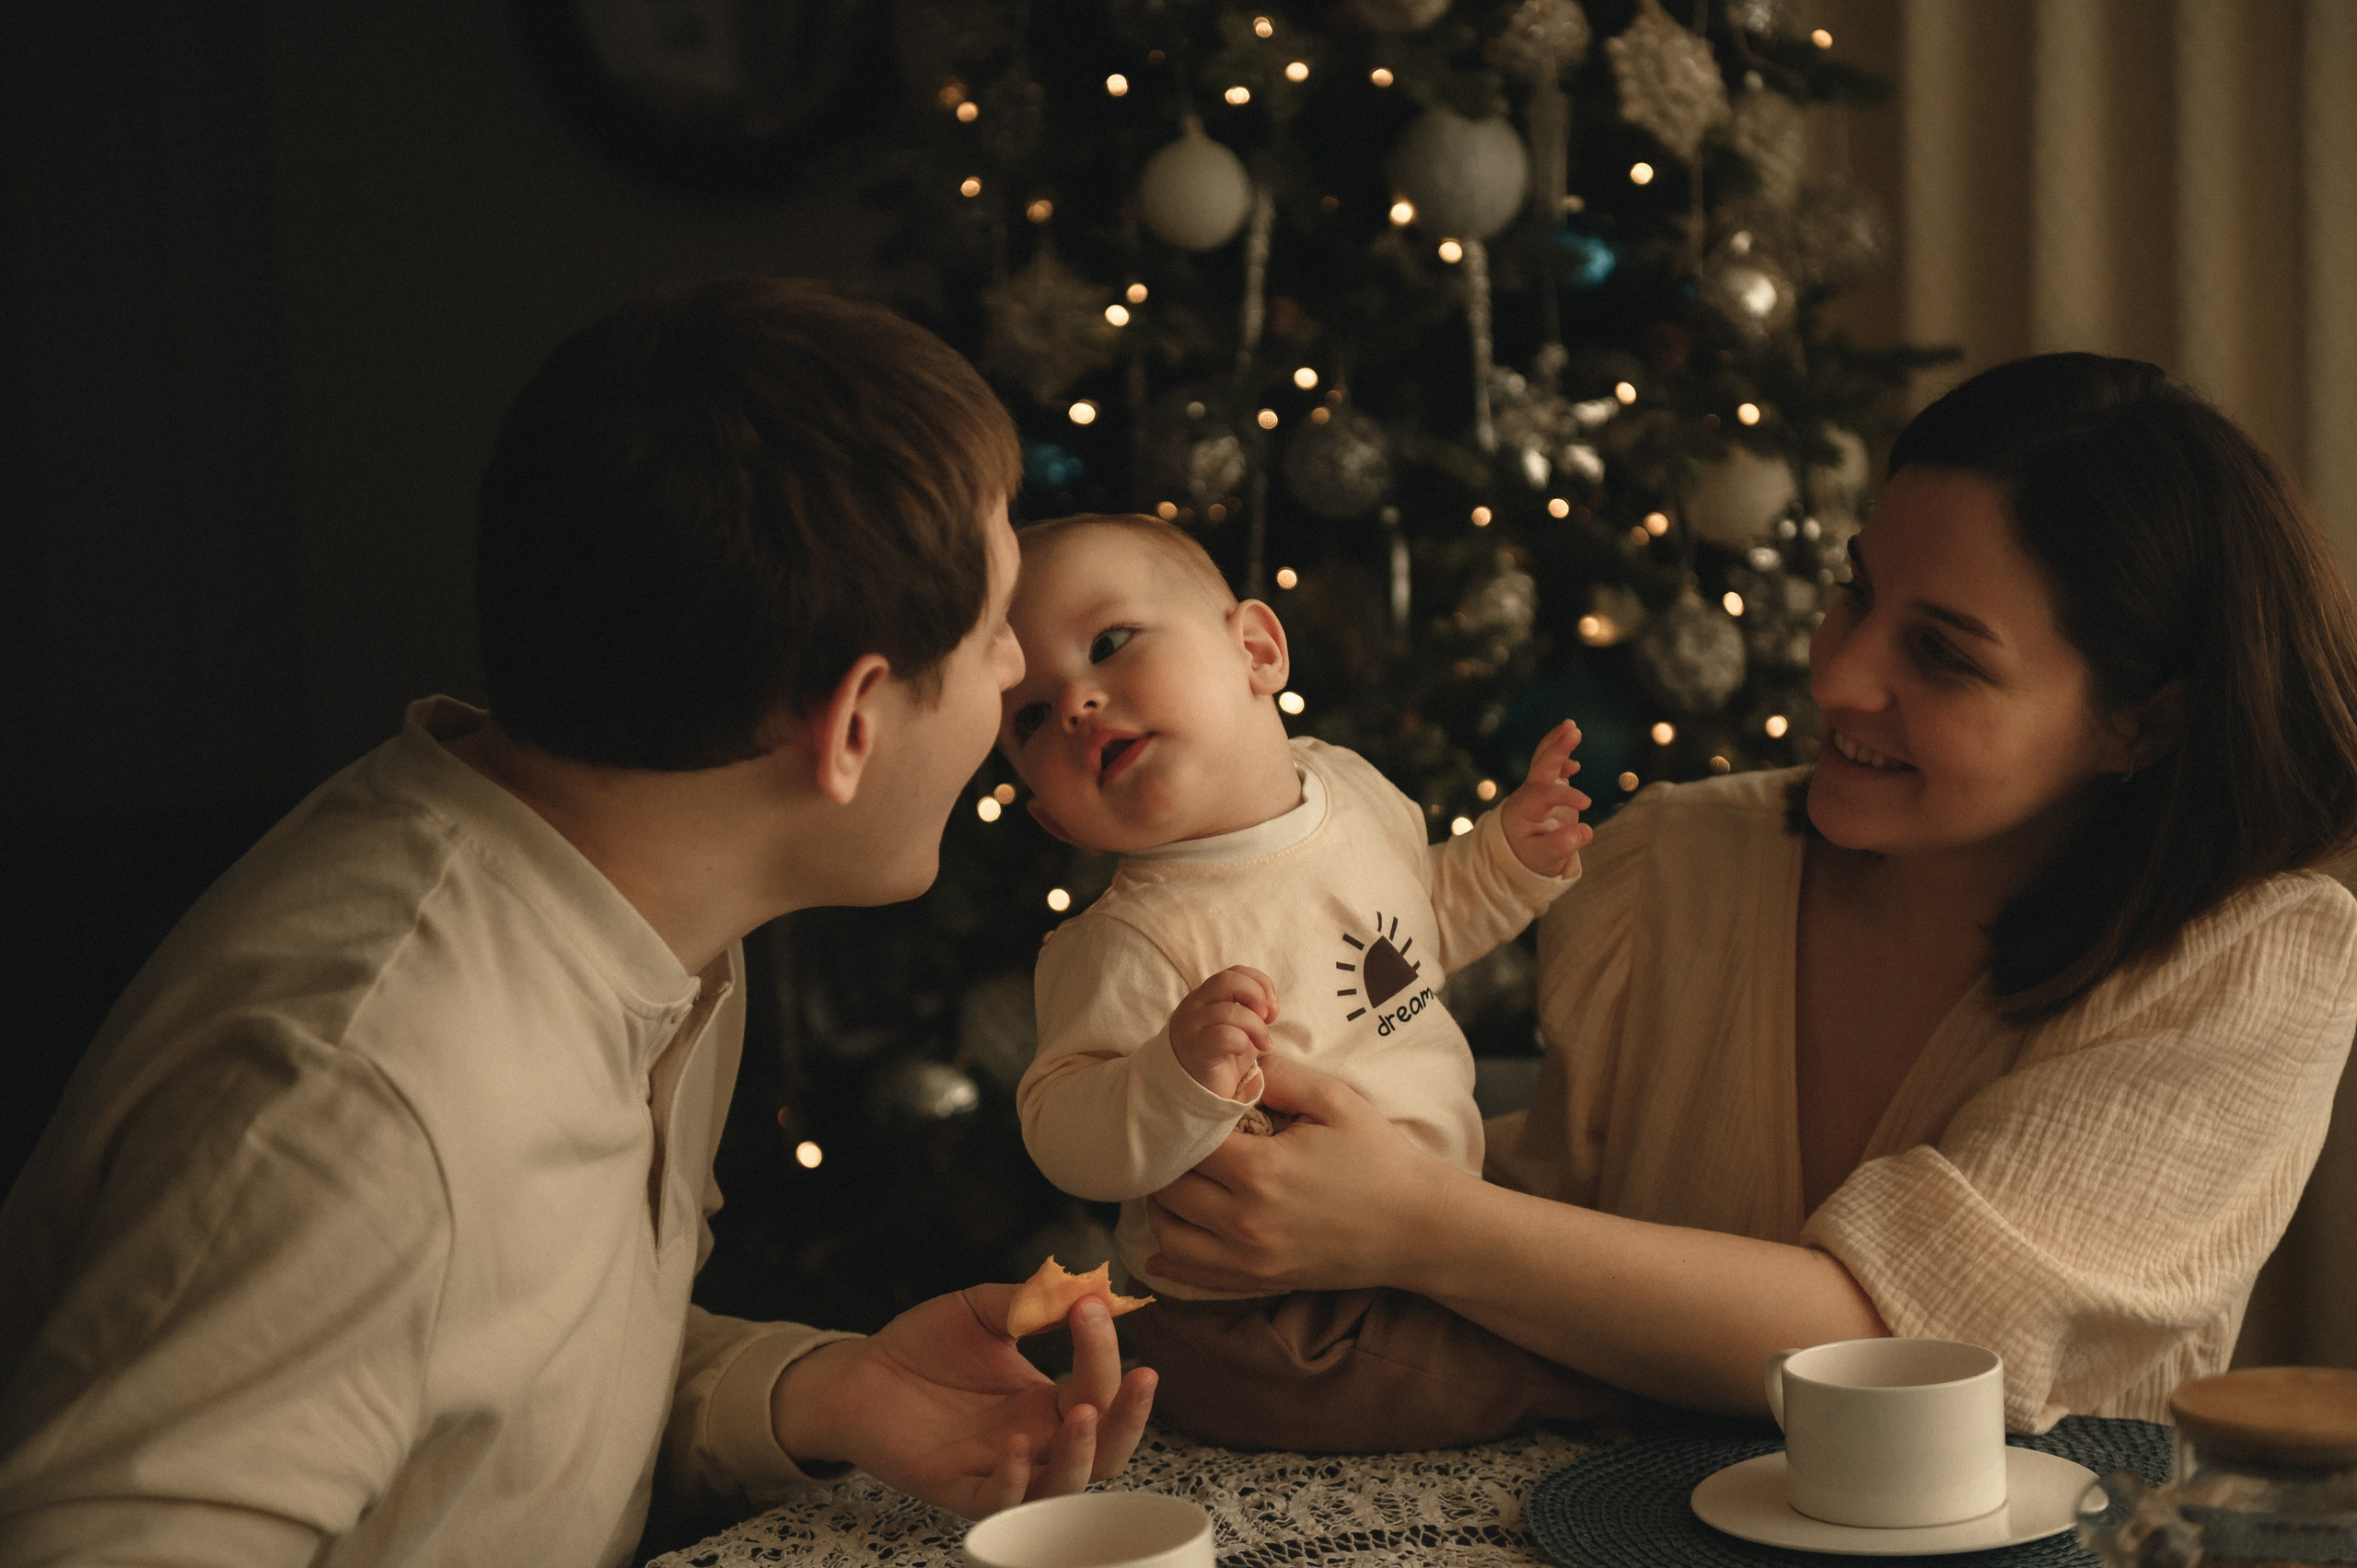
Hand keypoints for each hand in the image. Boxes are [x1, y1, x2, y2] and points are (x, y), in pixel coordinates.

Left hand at [773, 1287, 1156, 1518]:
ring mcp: (1001, 1469)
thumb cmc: (924, 1343)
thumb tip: (1088, 1284)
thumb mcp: (983, 1308)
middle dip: (1130, 1419)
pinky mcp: (957, 1488)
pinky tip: (1017, 1446)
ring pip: (1064, 1487)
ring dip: (1082, 1455)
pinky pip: (998, 1502)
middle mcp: (1036, 1440)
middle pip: (1106, 1452)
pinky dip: (1016, 1483)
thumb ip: (1032, 1299)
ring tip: (1083, 1413)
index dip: (1106, 1351)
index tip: (1094, 1307)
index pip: (1100, 1387)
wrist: (860, 1371)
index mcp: (1048, 1401)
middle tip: (1140, 1377)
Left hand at [1145, 1054, 1466, 1294]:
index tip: (1195, 1108)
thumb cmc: (1380, 1158)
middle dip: (1169, 1160)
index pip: (1188, 1140)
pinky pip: (1192, 1274)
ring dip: (1163, 1205)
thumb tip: (1231, 1058)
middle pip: (1168, 1188)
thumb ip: (1278, 1075)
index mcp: (1261, 1170)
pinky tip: (1163, 1241)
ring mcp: (1250, 1258)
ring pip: (1169, 1233)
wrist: (1418, 1227)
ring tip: (1179, 1180)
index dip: (1185, 1121)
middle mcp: (1245, 1221)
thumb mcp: (1335, 1100)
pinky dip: (1170, 1256)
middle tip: (1181, 1141)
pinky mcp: (1259, 1281)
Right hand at [1169, 965, 1276, 1098]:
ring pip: (1229, 1011)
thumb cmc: (1222, 1058)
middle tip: (1268, 1018)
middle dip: (1256, 996)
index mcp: (1205, 997)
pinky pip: (1224, 1035)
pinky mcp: (1195, 1049)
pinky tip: (1247, 1053)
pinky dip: (1244, 1041)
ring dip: (1256, 1026)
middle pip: (1227, 981)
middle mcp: (1194, 1006)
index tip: (1272, 1004)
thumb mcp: (1241, 1028)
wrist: (1199, 1092)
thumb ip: (1253, 1011)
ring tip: (1265, 1043)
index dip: (1259, 982)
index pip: (1233, 972)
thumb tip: (1271, 1005)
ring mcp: (1191, 1026)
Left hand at [1501, 719, 1591, 877]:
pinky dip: (1561, 758)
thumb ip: (1563, 845)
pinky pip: (1550, 768)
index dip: (1566, 794)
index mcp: (1523, 809)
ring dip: (1556, 743)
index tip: (1586, 802)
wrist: (1516, 853)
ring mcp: (1536, 789)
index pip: (1545, 794)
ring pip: (1543, 760)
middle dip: (1557, 748)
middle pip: (1540, 766)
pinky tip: (1575, 763)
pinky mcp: (1546, 788)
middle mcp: (1527, 794)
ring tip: (1571, 727)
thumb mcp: (1544, 858)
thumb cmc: (1528, 856)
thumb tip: (1586, 831)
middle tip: (1574, 731)